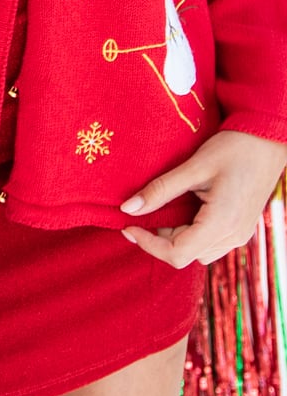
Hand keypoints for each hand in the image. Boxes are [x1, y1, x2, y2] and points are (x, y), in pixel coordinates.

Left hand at [121, 129, 286, 267]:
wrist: (267, 140)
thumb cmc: (233, 148)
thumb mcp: (193, 167)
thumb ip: (160, 190)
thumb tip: (127, 209)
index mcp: (222, 223)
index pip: (177, 254)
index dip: (148, 244)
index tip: (127, 226)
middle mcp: (234, 237)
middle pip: (186, 255)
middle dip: (159, 238)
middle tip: (144, 210)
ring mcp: (240, 235)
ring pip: (198, 252)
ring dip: (176, 237)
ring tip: (165, 207)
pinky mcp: (241, 229)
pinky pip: (210, 242)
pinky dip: (191, 232)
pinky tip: (185, 207)